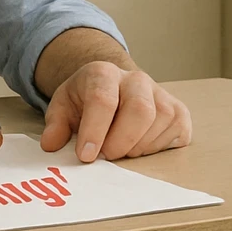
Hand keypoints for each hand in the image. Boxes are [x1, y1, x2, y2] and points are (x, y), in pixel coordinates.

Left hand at [40, 62, 192, 161]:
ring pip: (161, 121)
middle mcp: (136, 79)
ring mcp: (161, 94)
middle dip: (122, 141)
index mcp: (103, 74)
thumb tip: (51, 145)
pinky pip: (178, 131)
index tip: (86, 155)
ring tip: (122, 150)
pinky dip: (159, 146)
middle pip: (140, 110)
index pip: (103, 100)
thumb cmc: (87, 101)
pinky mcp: (179, 110)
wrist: (113, 88)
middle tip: (107, 157)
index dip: (94, 131)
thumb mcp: (63, 107)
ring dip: (139, 147)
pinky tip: (141, 147)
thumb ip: (56, 125)